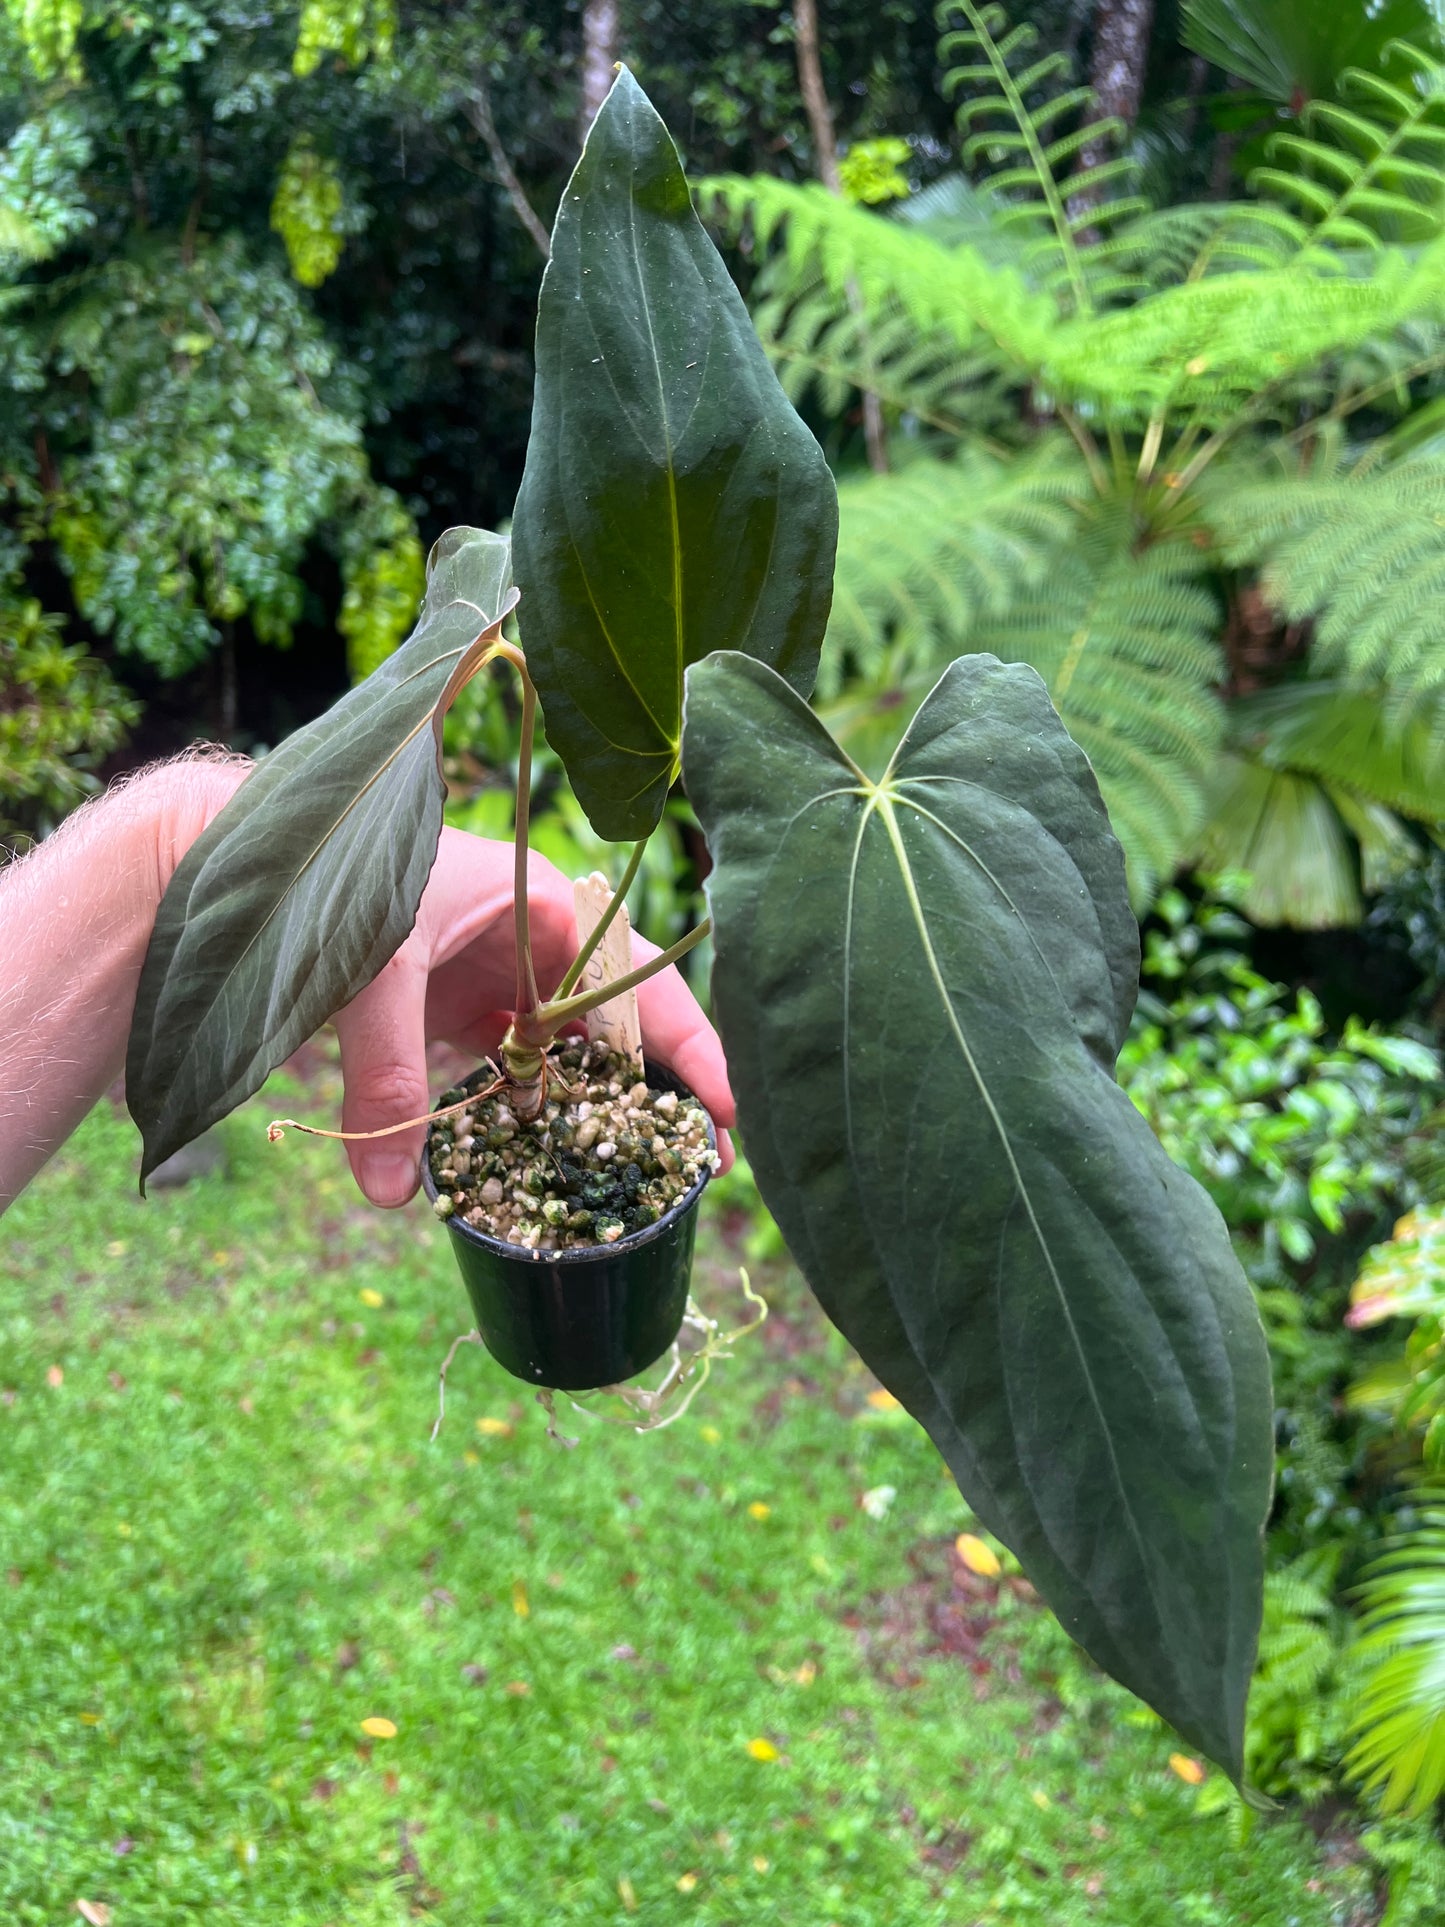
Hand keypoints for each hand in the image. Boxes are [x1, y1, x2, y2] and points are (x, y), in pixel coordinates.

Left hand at [330, 829, 734, 1205]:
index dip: (695, 1052)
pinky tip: (546, 1156)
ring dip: (600, 1108)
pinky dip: (533, 1108)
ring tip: (637, 1171)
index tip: (728, 1115)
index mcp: (551, 913)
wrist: (273, 852)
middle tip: (702, 1167)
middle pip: (622, 1027)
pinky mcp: (463, 1005)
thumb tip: (390, 1193)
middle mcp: (541, 948)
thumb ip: (386, 1075)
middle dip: (662, 1094)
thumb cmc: (341, 880)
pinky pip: (516, 1065)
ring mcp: (504, 979)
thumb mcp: (375, 972)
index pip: (645, 988)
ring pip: (572, 1053)